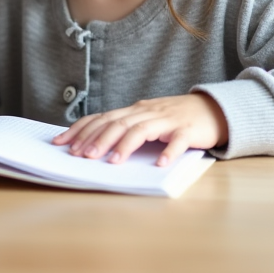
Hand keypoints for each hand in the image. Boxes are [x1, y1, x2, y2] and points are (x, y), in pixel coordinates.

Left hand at [51, 93, 227, 165]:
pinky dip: (169, 151)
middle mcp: (147, 112)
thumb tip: (92, 145)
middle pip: (118, 123)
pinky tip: (160, 163)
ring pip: (143, 129)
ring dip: (126, 145)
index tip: (61, 143)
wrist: (212, 109)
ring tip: (113, 161)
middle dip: (98, 139)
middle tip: (83, 155)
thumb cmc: (174, 119)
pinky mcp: (189, 130)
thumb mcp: (145, 120)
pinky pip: (178, 140)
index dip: (81, 129)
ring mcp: (168, 119)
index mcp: (134, 110)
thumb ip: (125, 129)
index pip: (102, 117)